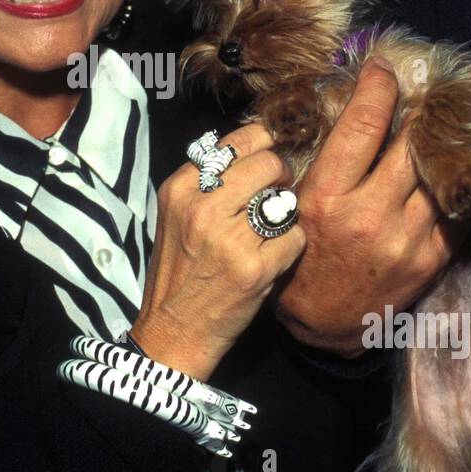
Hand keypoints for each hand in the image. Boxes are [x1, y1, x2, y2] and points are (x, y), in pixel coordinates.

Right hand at [132, 121, 305, 380]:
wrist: (175, 329)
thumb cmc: (181, 270)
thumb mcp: (177, 216)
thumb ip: (206, 182)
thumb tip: (254, 149)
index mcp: (180, 189)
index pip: (236, 142)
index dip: (263, 143)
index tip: (269, 155)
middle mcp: (201, 208)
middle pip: (267, 163)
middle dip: (281, 174)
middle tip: (279, 191)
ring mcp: (229, 238)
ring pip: (286, 198)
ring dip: (286, 211)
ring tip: (273, 226)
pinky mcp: (255, 268)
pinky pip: (295, 237)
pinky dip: (291, 246)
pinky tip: (274, 257)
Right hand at [274, 57, 468, 355]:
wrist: (321, 324)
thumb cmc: (298, 256)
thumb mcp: (293, 205)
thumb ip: (317, 159)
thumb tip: (342, 103)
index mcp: (325, 197)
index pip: (363, 126)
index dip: (378, 87)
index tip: (383, 69)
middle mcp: (368, 216)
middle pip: (409, 143)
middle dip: (415, 111)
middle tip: (415, 93)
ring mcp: (405, 239)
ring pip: (435, 171)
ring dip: (435, 144)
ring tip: (431, 127)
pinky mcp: (429, 258)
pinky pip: (453, 207)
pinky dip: (448, 182)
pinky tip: (440, 170)